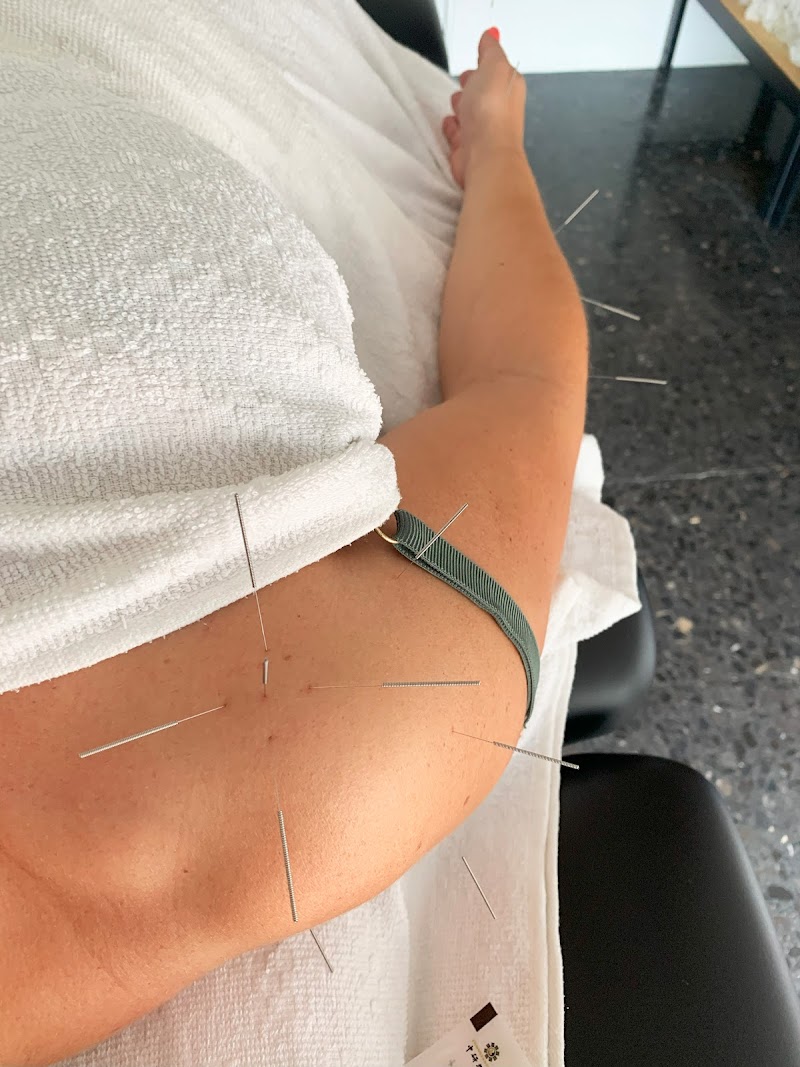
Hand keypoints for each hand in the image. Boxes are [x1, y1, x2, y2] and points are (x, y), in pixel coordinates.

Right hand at [442, 28, 526, 189]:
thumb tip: (491, 36)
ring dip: (460, 107)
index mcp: (508, 88)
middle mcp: (498, 111)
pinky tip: (450, 124)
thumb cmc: (491, 111)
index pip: (497, 72)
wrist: (485, 154)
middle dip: (471, 87)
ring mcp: (483, 132)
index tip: (478, 58)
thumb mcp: (493, 65)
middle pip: (482, 94)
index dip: (486, 65)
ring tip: (457, 104)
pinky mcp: (468, 149)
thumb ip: (490, 49)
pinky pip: (457, 135)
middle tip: (465, 82)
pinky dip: (452, 129)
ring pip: (468, 114)